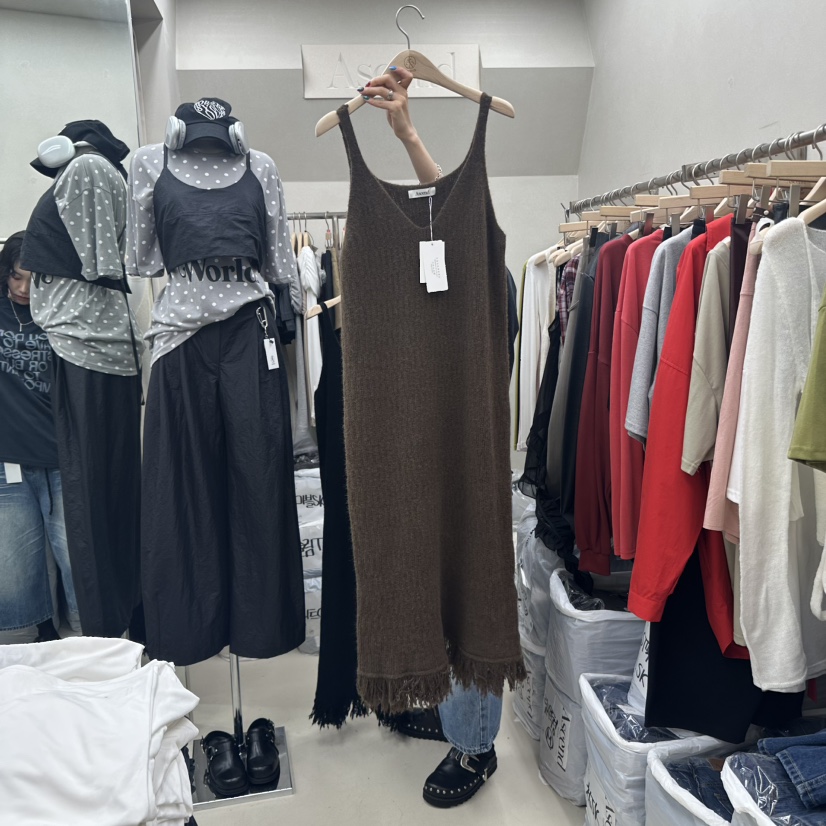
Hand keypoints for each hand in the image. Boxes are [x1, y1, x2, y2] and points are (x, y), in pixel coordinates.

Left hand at [357, 66, 438, 183]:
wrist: (405, 130)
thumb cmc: (399, 117)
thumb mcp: (395, 102)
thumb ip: (388, 93)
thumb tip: (375, 86)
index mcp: (403, 90)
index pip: (406, 75)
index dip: (399, 70)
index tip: (389, 68)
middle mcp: (402, 93)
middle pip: (388, 79)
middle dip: (376, 80)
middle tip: (368, 84)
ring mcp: (399, 100)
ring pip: (382, 90)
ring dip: (370, 90)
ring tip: (363, 92)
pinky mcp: (395, 108)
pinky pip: (381, 102)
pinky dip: (372, 101)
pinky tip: (367, 100)